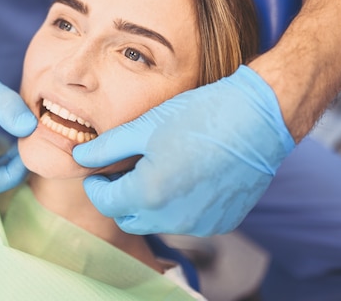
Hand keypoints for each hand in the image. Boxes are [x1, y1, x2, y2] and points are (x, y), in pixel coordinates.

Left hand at [73, 65, 294, 235]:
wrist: (260, 119)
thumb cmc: (202, 116)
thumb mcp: (145, 127)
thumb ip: (107, 147)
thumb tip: (80, 156)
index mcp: (149, 194)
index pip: (105, 203)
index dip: (96, 186)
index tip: (97, 171)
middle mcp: (173, 219)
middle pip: (128, 217)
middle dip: (119, 197)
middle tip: (123, 169)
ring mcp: (200, 225)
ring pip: (157, 221)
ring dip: (148, 202)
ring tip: (156, 168)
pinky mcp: (221, 222)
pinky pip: (186, 221)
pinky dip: (176, 205)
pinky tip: (184, 175)